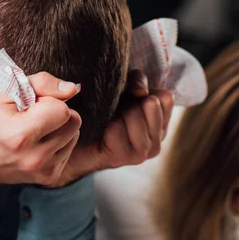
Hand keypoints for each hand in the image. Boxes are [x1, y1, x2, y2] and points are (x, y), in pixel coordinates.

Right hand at [0, 72, 81, 205]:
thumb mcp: (4, 93)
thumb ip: (41, 84)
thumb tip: (73, 88)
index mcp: (20, 136)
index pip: (62, 110)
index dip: (48, 101)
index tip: (30, 105)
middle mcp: (35, 158)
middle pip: (73, 122)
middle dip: (57, 113)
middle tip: (33, 116)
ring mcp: (44, 170)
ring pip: (74, 134)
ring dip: (59, 128)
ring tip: (34, 130)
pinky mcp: (51, 177)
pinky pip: (69, 149)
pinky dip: (57, 142)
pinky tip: (37, 143)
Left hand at [47, 70, 174, 186]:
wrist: (72, 138)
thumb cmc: (101, 109)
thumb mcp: (123, 86)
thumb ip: (137, 81)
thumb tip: (141, 92)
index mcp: (161, 123)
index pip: (165, 97)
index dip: (144, 90)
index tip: (129, 97)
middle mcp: (157, 140)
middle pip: (151, 104)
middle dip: (130, 102)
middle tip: (115, 110)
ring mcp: (142, 152)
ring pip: (135, 116)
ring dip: (117, 113)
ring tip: (108, 120)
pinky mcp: (123, 158)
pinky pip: (117, 130)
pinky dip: (105, 125)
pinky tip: (99, 130)